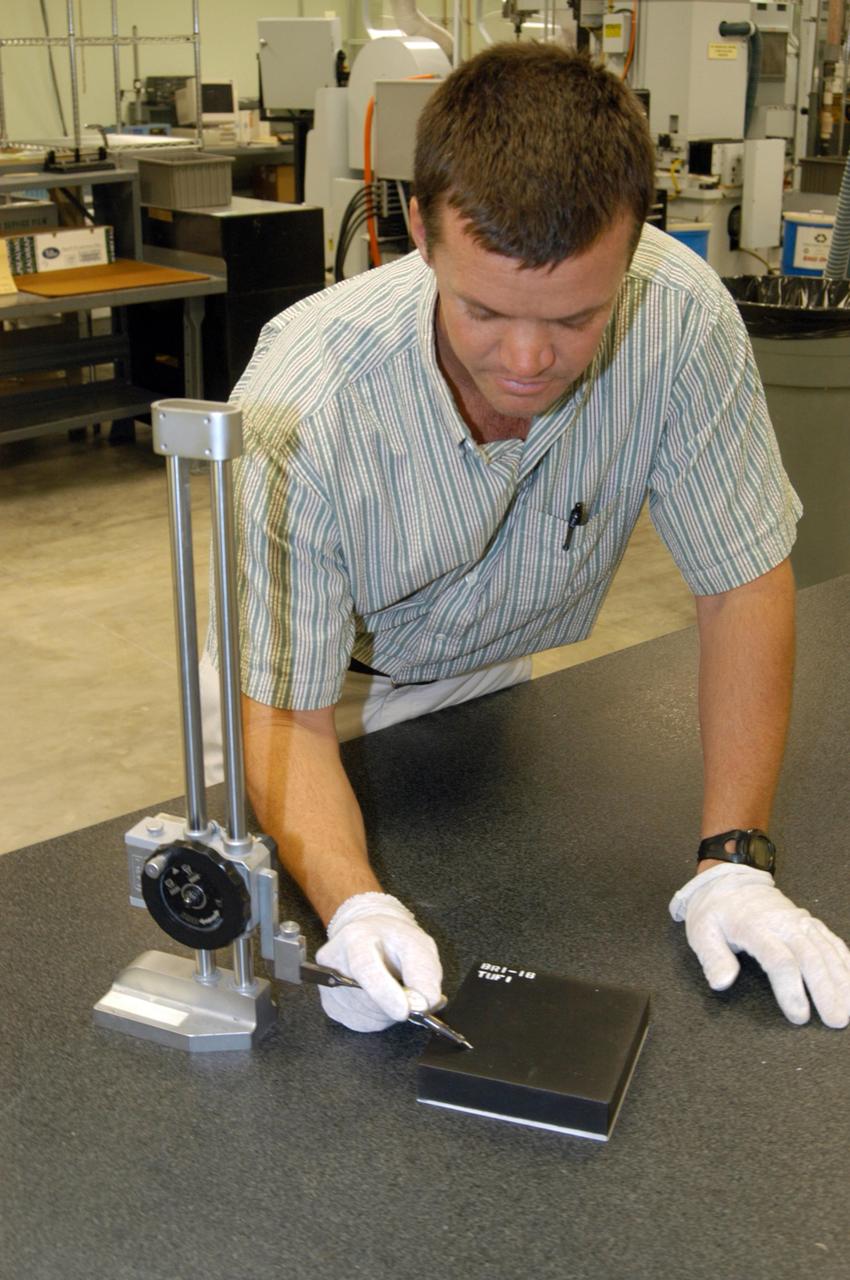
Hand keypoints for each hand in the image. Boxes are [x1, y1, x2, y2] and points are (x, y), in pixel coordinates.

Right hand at [315, 892, 443, 1031]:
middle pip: (367, 999)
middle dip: (395, 1004)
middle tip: (411, 993)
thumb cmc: (394, 941)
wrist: (372, 938)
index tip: (405, 1011)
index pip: (365, 969)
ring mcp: (328, 986)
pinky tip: (381, 999)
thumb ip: (424, 972)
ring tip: (393, 989)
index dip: (385, 993)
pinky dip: (379, 1018)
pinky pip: (362, 1023)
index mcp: (355, 938)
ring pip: (367, 1016)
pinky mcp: (331, 1006)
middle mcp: (333, 962)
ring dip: (389, 1012)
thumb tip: (422, 1004)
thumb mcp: (417, 944)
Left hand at [669, 864, 849, 1027]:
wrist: (729, 879)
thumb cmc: (716, 911)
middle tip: (835, 1020)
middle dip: (826, 990)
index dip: (791, 990)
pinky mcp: (809, 922)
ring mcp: (800, 921)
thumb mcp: (702, 931)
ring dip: (841, 980)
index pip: (779, 961)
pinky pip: (833, 942)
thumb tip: (722, 982)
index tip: (799, 1016)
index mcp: (755, 927)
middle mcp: (783, 923)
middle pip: (811, 958)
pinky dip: (846, 962)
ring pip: (827, 951)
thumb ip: (713, 958)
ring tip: (849, 1009)